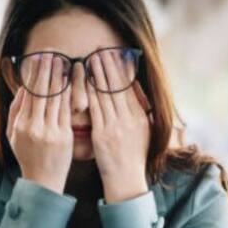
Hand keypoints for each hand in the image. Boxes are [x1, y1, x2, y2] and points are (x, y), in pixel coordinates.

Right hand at [6, 54, 72, 194]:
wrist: (42, 181)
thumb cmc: (28, 156)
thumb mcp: (13, 135)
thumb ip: (16, 111)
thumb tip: (22, 88)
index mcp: (20, 124)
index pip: (28, 93)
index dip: (34, 73)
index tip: (39, 57)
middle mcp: (33, 126)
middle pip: (41, 91)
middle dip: (47, 69)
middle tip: (52, 51)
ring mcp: (49, 131)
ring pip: (55, 98)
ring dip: (59, 77)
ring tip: (63, 60)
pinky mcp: (64, 136)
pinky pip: (67, 110)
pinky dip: (69, 94)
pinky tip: (72, 81)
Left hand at [87, 50, 152, 202]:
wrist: (127, 181)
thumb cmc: (132, 158)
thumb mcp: (143, 132)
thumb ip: (139, 109)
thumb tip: (136, 88)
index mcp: (140, 117)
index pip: (130, 86)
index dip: (121, 68)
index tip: (115, 52)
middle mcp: (130, 118)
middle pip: (118, 85)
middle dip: (109, 64)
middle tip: (101, 47)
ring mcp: (116, 126)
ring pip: (107, 93)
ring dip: (98, 73)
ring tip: (92, 56)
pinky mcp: (103, 134)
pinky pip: (95, 108)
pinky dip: (90, 92)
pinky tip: (84, 80)